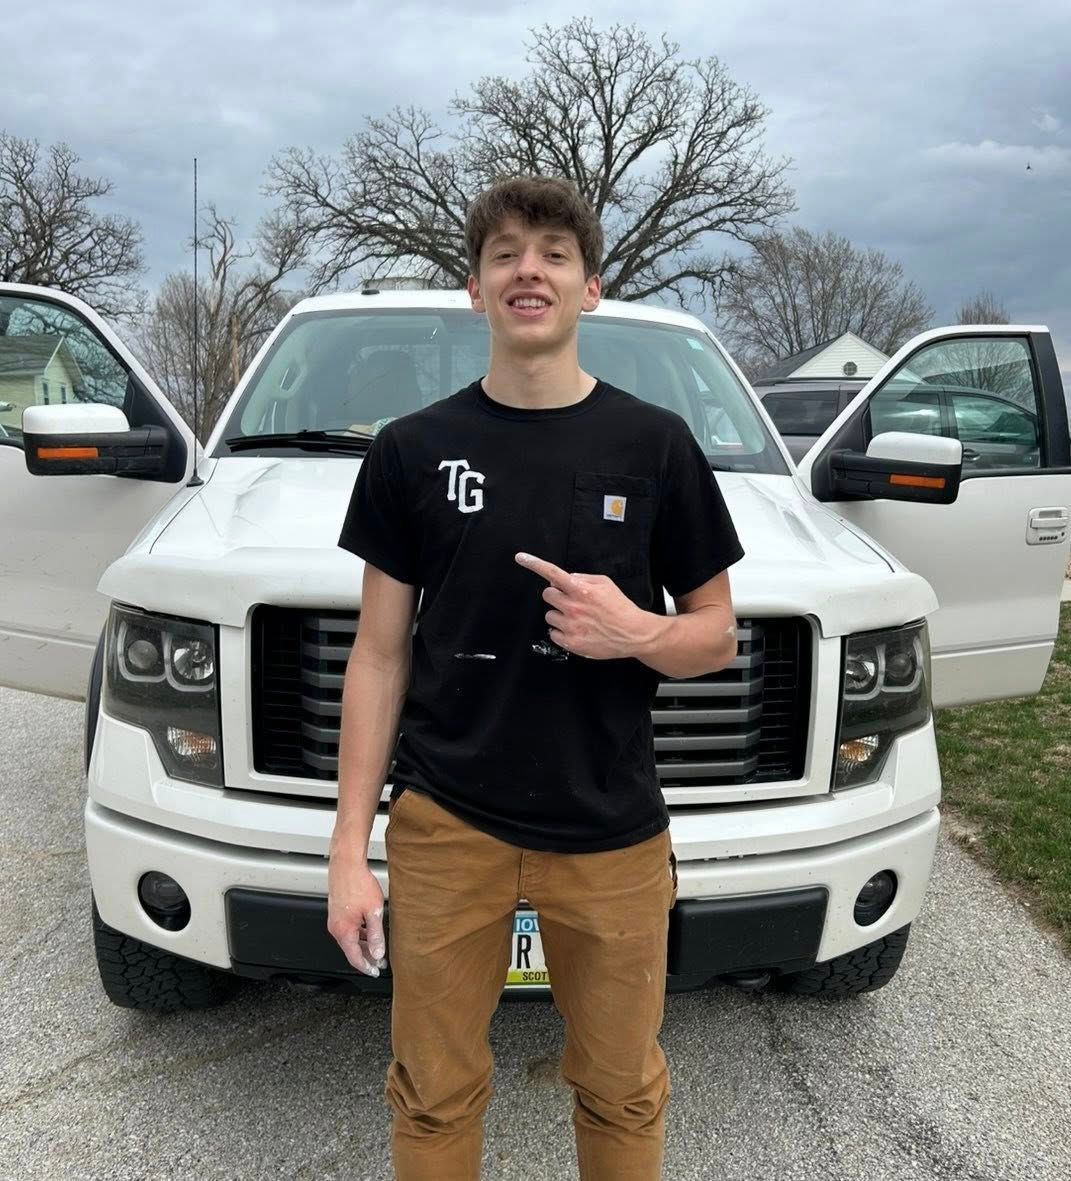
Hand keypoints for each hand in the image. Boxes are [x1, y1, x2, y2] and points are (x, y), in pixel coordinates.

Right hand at [327, 844, 386, 976]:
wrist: (346, 864)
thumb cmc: (358, 884)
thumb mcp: (373, 911)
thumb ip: (375, 935)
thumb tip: (377, 953)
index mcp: (343, 931)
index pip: (354, 958)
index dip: (366, 967)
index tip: (375, 971)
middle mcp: (336, 928)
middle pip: (351, 950)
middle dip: (366, 957)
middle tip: (380, 961)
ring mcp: (335, 919)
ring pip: (350, 939)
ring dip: (363, 945)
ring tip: (377, 948)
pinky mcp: (337, 912)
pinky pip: (348, 929)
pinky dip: (358, 934)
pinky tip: (369, 932)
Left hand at [515, 551, 659, 660]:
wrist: (633, 633)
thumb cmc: (620, 608)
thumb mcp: (605, 584)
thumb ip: (582, 578)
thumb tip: (564, 579)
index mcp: (581, 590)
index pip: (552, 573)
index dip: (534, 563)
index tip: (520, 557)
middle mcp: (573, 607)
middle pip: (547, 594)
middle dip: (557, 595)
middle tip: (571, 601)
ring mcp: (570, 626)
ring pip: (549, 615)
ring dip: (559, 615)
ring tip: (578, 618)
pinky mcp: (570, 642)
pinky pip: (552, 633)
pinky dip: (562, 631)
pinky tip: (577, 630)